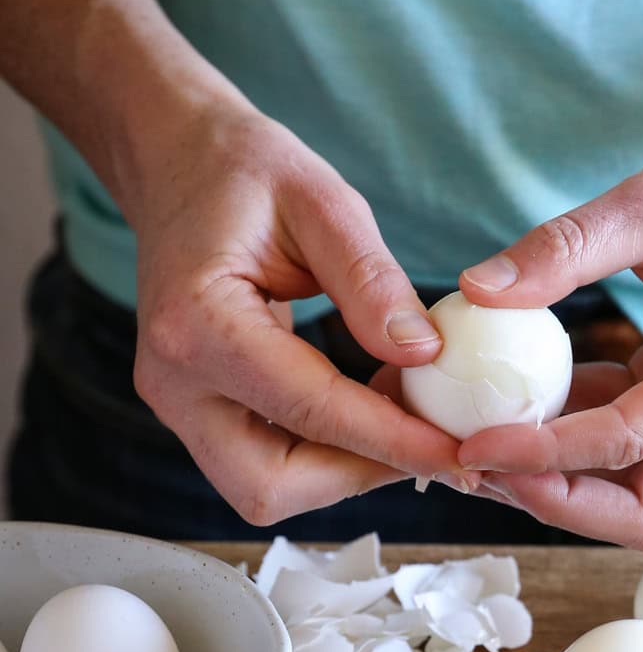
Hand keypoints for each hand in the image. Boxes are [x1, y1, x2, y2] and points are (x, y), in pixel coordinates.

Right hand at [126, 100, 462, 523]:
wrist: (178, 165)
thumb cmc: (244, 171)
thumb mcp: (322, 202)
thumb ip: (370, 280)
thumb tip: (426, 354)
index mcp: (198, 324)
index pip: (309, 411)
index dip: (391, 440)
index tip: (459, 451)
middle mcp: (174, 381)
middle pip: (270, 484)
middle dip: (361, 473)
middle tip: (434, 434)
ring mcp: (176, 402)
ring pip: (263, 487)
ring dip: (344, 467)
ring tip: (406, 412)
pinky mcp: (194, 408)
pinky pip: (262, 459)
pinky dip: (324, 451)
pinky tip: (373, 406)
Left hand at [456, 105, 642, 548]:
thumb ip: (567, 247)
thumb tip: (477, 290)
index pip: (634, 442)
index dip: (547, 454)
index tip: (473, 443)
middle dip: (557, 500)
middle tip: (474, 464)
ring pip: (635, 490)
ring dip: (557, 479)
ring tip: (475, 441)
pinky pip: (625, 442)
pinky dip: (567, 434)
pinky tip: (508, 400)